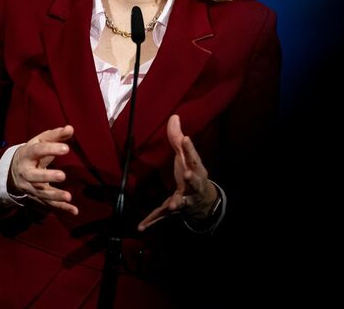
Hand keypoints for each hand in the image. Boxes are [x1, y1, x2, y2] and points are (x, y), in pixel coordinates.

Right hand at [8, 125, 77, 213]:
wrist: (13, 171)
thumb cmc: (31, 153)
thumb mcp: (39, 141)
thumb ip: (55, 135)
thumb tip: (70, 128)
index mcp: (27, 155)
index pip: (37, 151)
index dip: (50, 149)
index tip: (66, 148)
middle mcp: (26, 173)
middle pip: (34, 177)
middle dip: (47, 176)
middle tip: (62, 176)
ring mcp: (30, 187)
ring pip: (41, 193)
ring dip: (55, 196)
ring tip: (68, 197)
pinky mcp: (37, 197)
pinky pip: (49, 205)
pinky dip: (61, 209)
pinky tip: (74, 211)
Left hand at [138, 115, 217, 230]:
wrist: (202, 202)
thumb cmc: (192, 174)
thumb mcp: (187, 157)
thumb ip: (178, 139)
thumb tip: (174, 116)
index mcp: (196, 169)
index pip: (194, 157)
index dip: (190, 148)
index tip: (186, 138)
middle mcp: (193, 185)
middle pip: (194, 181)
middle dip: (192, 178)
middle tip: (187, 174)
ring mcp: (185, 199)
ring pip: (182, 202)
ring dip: (177, 203)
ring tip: (173, 206)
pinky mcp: (173, 210)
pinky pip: (162, 216)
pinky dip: (152, 221)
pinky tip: (141, 227)